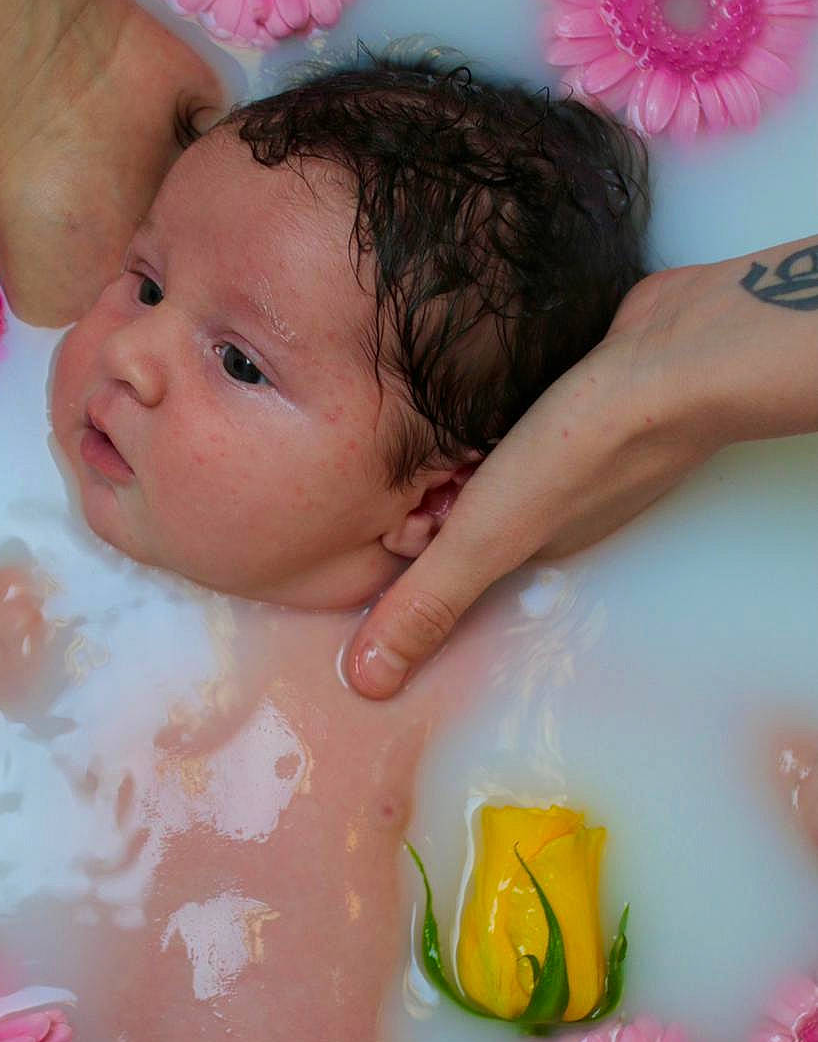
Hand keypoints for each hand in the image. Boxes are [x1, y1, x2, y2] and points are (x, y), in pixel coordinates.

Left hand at [347, 238, 817, 697]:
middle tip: (428, 452)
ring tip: (454, 415)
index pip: (447, 559)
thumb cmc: (580, 453)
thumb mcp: (483, 540)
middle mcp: (553, 511)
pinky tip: (495, 384)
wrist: (672, 357)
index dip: (409, 535)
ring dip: (466, 446)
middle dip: (432, 489)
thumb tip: (370, 685)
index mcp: (527, 552)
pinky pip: (525, 415)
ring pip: (497, 464)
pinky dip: (501, 407)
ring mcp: (576, 455)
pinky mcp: (586, 398)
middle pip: (469, 512)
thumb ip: (426, 603)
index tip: (403, 504)